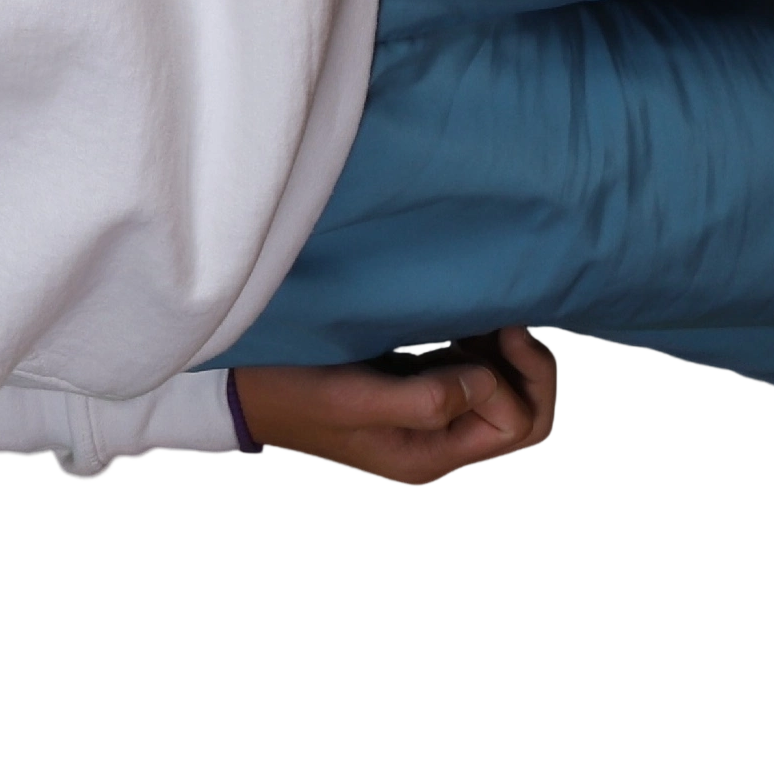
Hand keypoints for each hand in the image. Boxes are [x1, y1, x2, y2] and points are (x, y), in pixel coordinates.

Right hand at [230, 329, 561, 488]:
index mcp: (430, 455)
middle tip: (506, 321)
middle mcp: (440, 443)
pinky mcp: (420, 392)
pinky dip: (483, 348)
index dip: (511, 380)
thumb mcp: (352, 399)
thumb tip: (484, 381)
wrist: (243, 387)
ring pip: (509, 394)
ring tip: (484, 318)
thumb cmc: (290, 392)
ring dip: (506, 355)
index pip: (516, 424)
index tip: (487, 332)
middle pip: (527, 415)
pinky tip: (462, 323)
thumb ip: (423, 400)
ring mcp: (432, 418)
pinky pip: (479, 376)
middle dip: (529, 369)